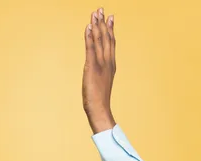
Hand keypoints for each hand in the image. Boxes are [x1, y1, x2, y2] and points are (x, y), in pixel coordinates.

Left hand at [82, 7, 116, 133]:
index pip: (111, 43)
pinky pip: (90, 49)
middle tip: (101, 9)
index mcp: (111, 65)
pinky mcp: (92, 67)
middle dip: (103, 23)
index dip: (110, 29)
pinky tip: (88, 27)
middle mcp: (108, 62)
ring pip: (99, 40)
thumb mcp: (101, 83)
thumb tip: (96, 70)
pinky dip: (89, 37)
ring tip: (95, 13)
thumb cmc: (99, 100)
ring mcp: (101, 64)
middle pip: (106, 38)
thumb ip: (101, 73)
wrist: (99, 109)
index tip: (110, 17)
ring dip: (96, 25)